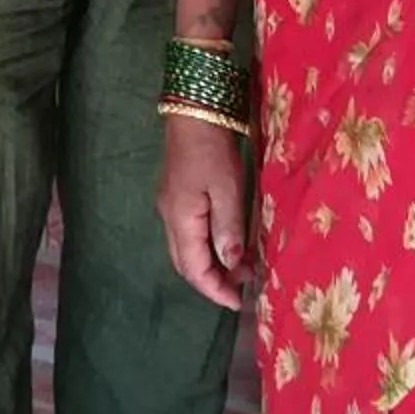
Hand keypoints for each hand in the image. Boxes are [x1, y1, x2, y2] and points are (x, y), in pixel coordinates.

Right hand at [157, 115, 250, 310]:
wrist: (193, 110)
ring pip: (188, 249)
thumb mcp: (227, 188)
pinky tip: (229, 241)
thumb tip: (232, 264)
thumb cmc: (212, 148)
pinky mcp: (177, 196)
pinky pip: (191, 233)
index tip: (238, 302)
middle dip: (213, 281)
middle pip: (186, 264)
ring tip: (244, 266)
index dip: (215, 289)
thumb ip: (229, 228)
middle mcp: (169, 218)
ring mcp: (171, 207)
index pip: (194, 270)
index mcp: (180, 220)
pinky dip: (209, 246)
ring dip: (212, 263)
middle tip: (244, 287)